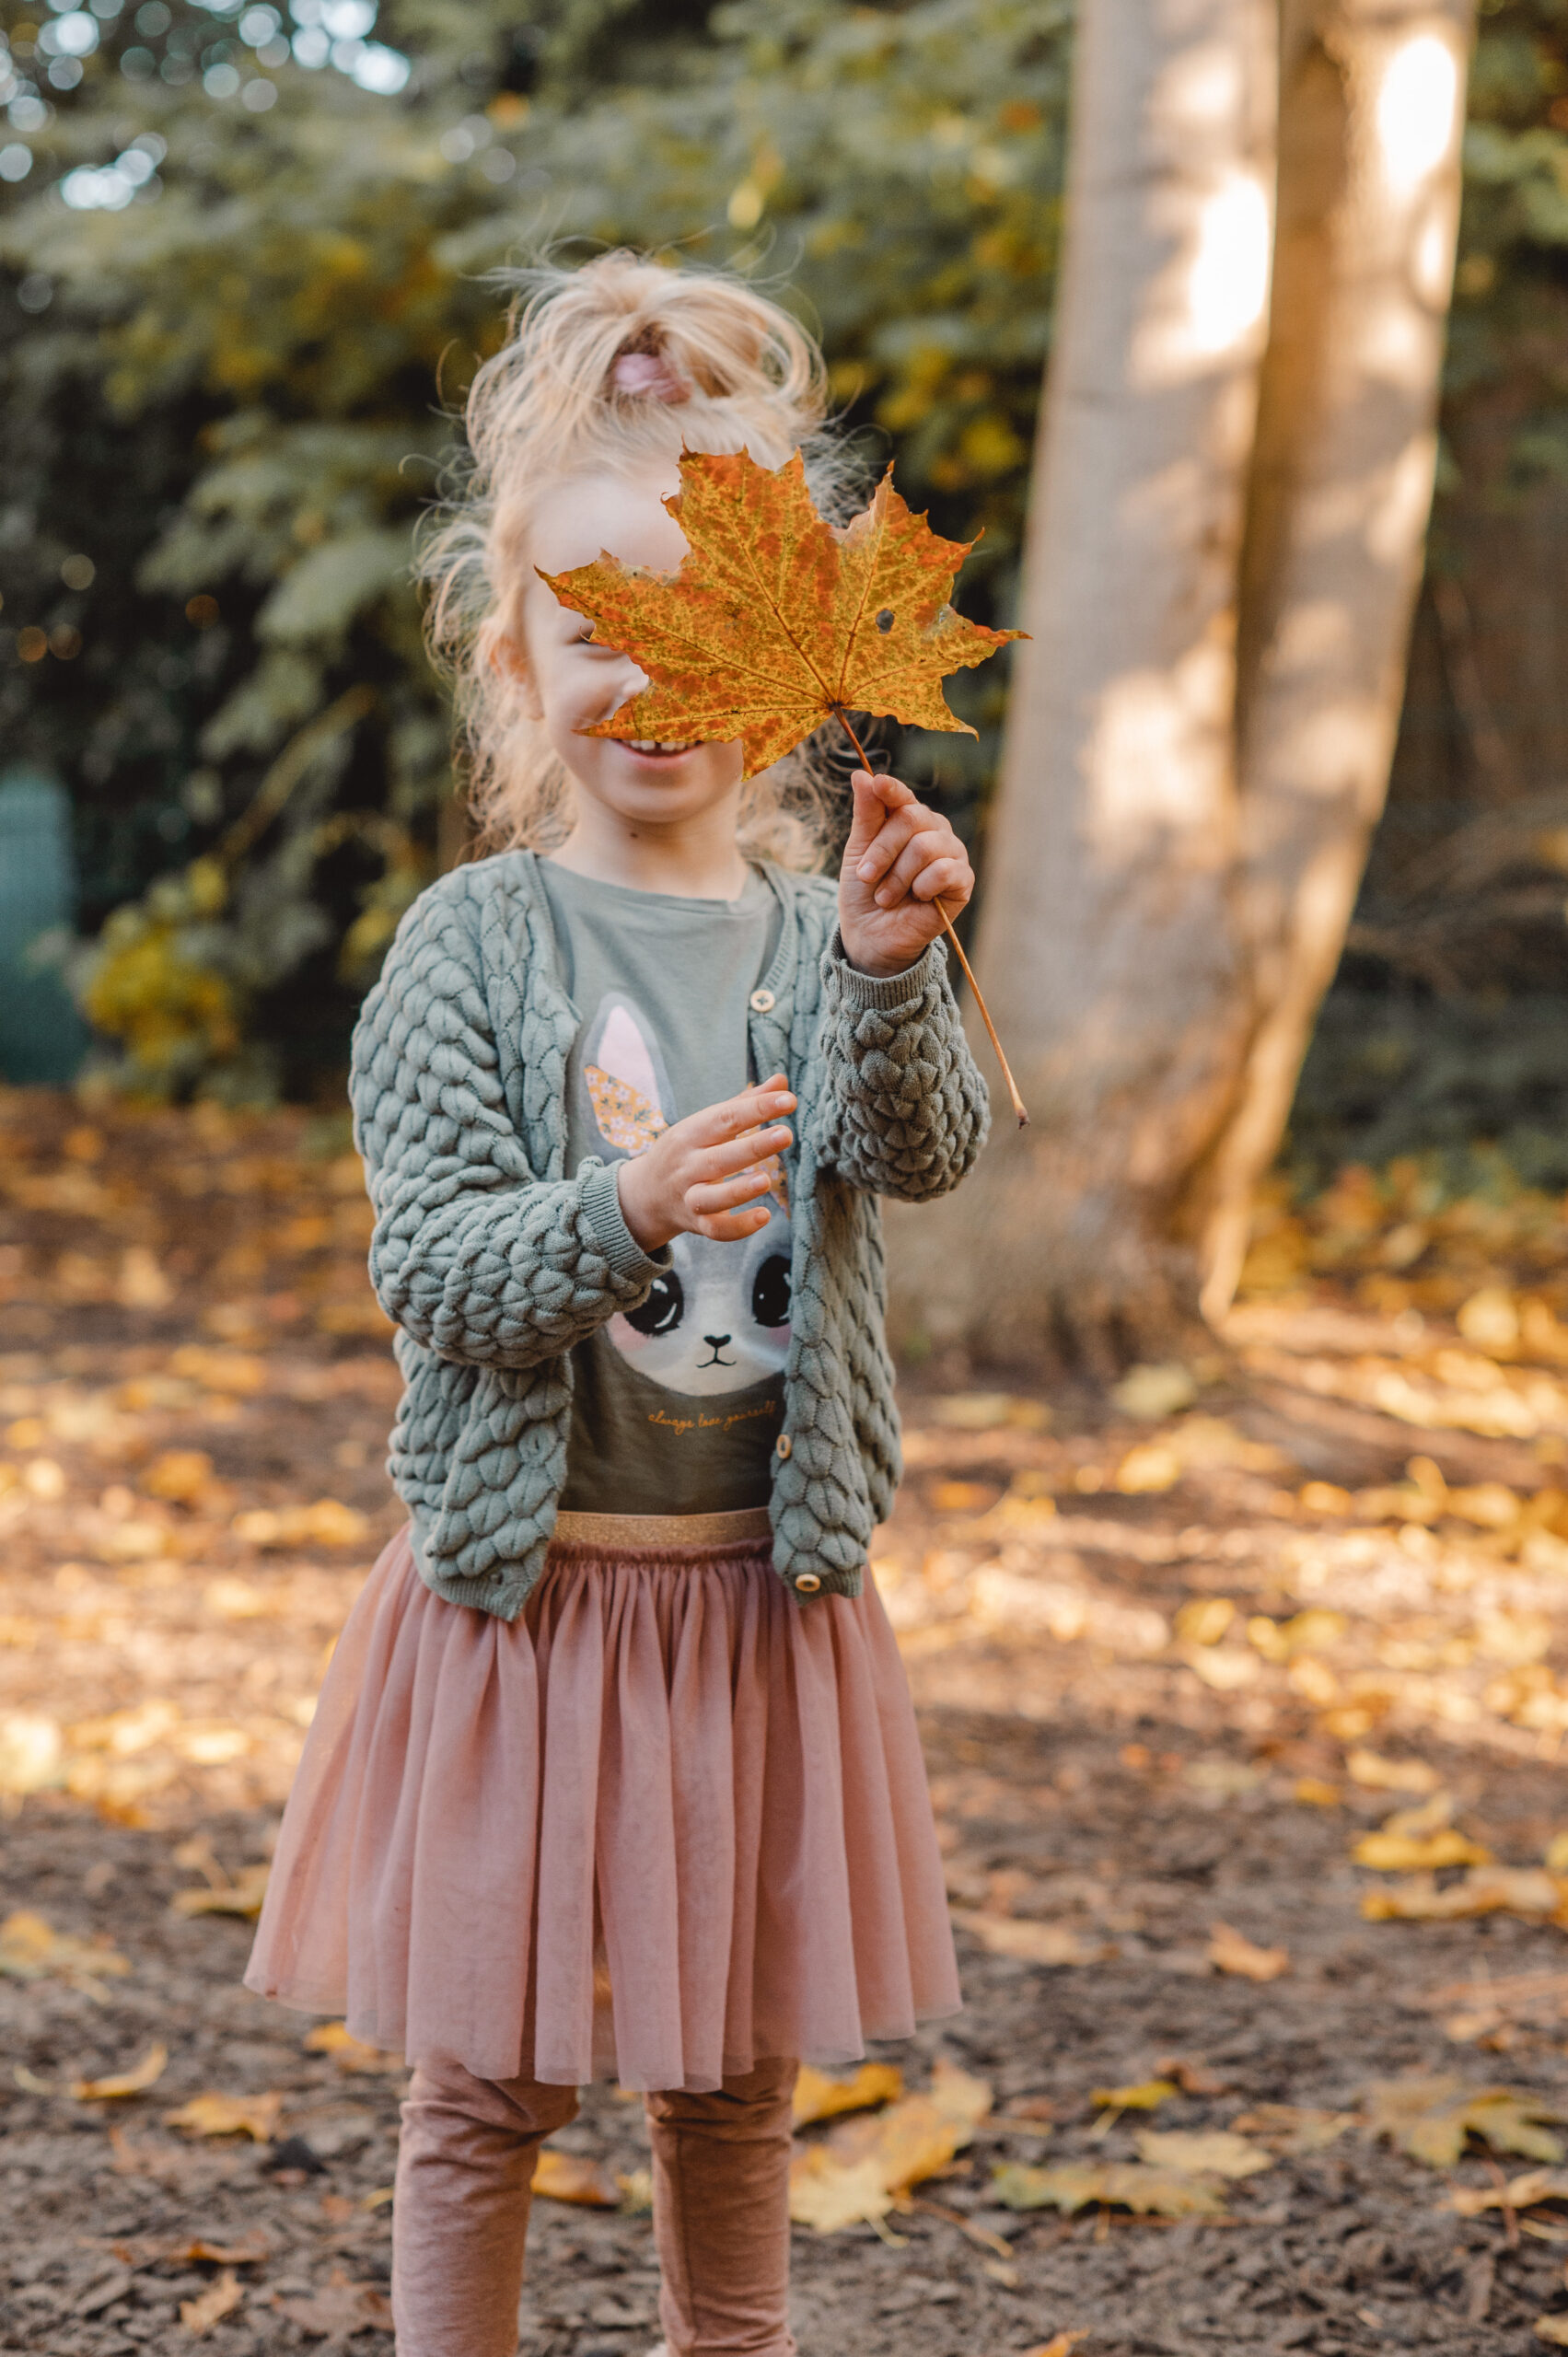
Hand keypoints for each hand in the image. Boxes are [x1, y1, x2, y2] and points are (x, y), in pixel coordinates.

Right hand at [616, 1075, 795, 1252]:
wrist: (645, 1194)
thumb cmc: (687, 1151)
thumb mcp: (706, 1124)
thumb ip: (745, 1104)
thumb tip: (781, 1080)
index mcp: (691, 1134)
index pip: (724, 1118)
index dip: (756, 1109)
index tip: (789, 1100)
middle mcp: (687, 1165)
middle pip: (719, 1157)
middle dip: (753, 1146)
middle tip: (786, 1134)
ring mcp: (689, 1196)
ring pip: (712, 1197)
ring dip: (738, 1191)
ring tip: (767, 1181)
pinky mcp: (696, 1224)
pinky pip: (716, 1229)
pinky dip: (738, 1227)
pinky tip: (764, 1216)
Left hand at [838, 770, 974, 977]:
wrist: (871, 935)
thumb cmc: (865, 891)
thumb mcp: (857, 850)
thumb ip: (866, 814)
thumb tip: (862, 774)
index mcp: (909, 818)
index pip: (903, 796)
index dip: (891, 789)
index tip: (876, 784)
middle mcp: (934, 830)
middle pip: (911, 819)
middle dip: (882, 850)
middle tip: (866, 876)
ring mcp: (952, 854)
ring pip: (926, 846)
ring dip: (898, 876)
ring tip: (886, 897)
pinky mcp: (963, 881)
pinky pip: (945, 871)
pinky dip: (922, 887)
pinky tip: (917, 899)